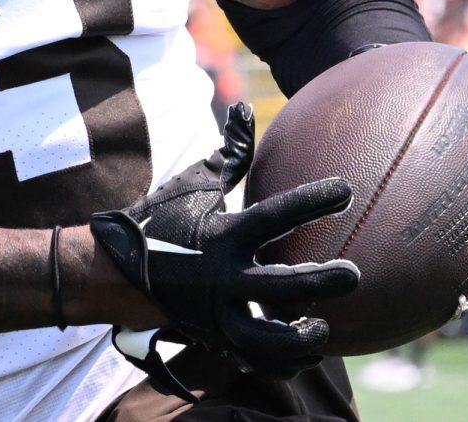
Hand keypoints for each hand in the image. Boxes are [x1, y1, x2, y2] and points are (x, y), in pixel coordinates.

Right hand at [90, 103, 358, 385]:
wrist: (113, 271)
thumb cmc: (160, 220)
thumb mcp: (193, 183)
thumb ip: (228, 152)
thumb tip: (245, 105)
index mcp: (220, 235)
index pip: (274, 215)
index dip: (312, 202)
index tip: (346, 190)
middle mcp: (219, 277)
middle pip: (281, 286)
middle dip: (322, 282)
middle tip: (354, 275)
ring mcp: (215, 314)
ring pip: (267, 340)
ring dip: (302, 337)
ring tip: (323, 327)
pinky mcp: (212, 339)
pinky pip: (254, 361)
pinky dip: (282, 361)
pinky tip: (305, 352)